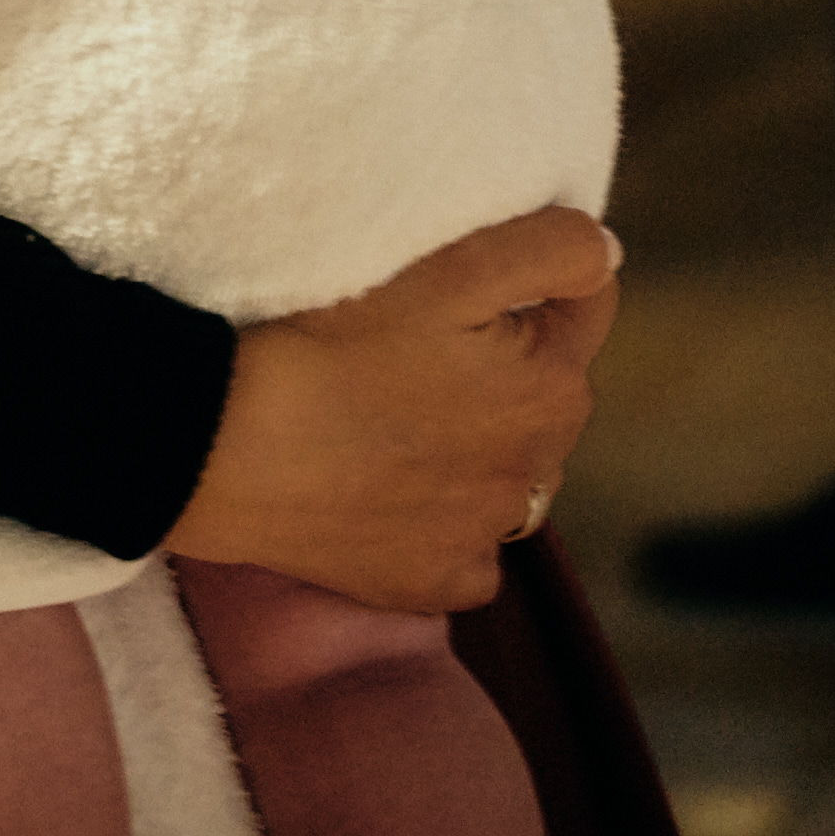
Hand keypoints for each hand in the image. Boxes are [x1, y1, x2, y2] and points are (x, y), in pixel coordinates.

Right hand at [167, 207, 619, 612]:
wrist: (230, 445)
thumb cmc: (333, 343)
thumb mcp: (448, 270)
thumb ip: (548, 252)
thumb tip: (604, 254)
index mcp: (553, 392)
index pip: (584, 308)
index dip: (530, 278)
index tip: (463, 274)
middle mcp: (537, 477)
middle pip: (542, 391)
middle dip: (506, 361)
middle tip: (418, 336)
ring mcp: (483, 540)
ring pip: (505, 472)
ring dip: (477, 442)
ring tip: (396, 408)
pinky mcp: (430, 583)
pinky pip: (463, 548)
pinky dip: (441, 519)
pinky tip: (388, 485)